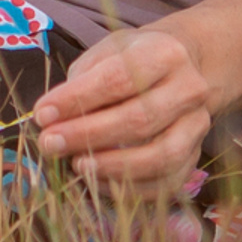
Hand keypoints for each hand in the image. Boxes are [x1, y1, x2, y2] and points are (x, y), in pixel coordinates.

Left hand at [29, 24, 213, 191]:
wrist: (182, 67)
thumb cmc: (133, 59)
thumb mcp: (105, 53)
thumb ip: (80, 82)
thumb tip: (49, 118)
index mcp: (164, 53)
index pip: (117, 79)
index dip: (77, 100)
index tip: (43, 115)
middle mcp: (190, 89)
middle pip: (139, 119)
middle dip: (88, 135)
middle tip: (51, 144)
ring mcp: (198, 125)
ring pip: (160, 156)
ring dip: (112, 166)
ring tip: (76, 165)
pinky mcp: (196, 155)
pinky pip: (168, 182)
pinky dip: (132, 188)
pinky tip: (99, 182)